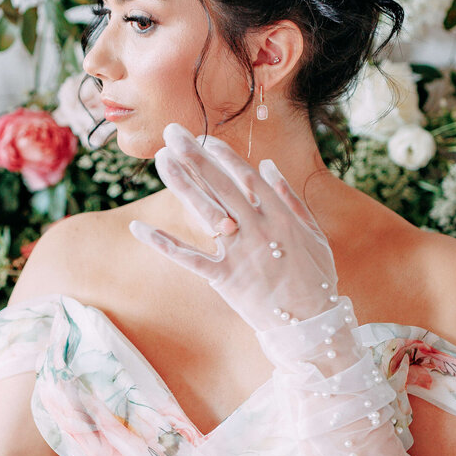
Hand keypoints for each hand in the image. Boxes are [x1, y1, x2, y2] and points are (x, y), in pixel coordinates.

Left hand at [129, 122, 338, 336]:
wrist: (312, 323)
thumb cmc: (316, 277)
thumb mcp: (313, 233)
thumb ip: (290, 198)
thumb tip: (267, 166)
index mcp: (279, 216)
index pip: (246, 176)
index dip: (223, 155)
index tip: (205, 137)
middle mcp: (257, 229)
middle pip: (220, 185)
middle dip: (195, 156)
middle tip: (172, 132)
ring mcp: (240, 253)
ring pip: (204, 212)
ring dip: (181, 184)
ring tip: (161, 161)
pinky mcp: (225, 278)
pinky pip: (189, 258)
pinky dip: (163, 244)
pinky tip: (139, 228)